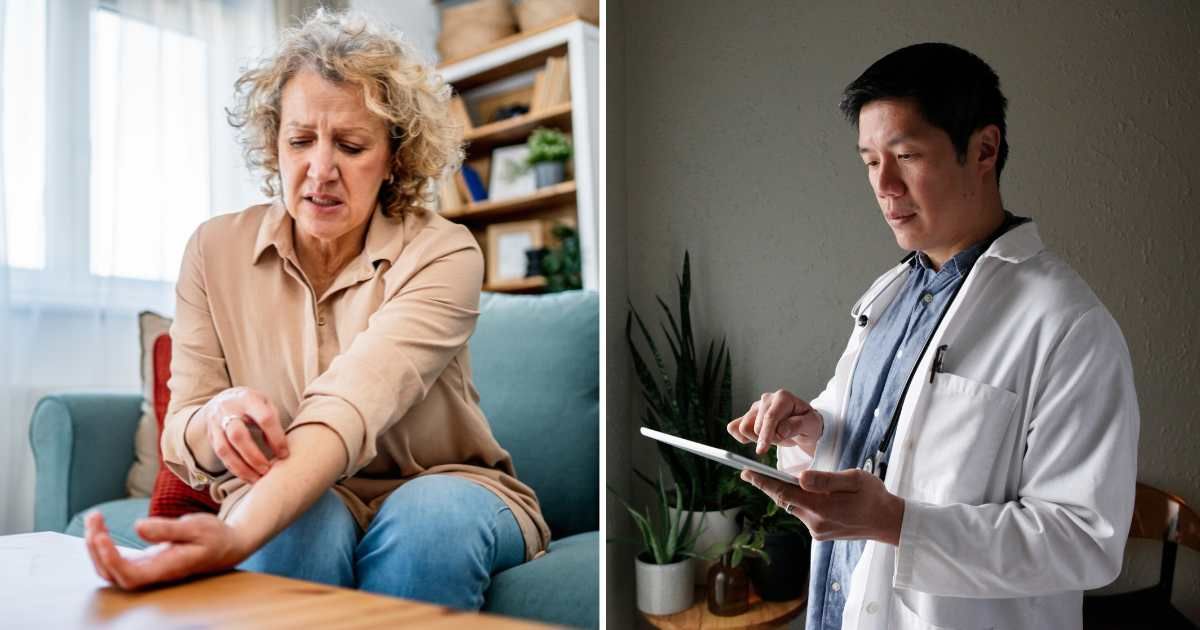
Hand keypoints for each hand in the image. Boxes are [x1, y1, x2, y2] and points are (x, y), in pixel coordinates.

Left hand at [83, 511, 251, 589]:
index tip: (101, 535)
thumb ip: (167, 529)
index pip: (129, 575)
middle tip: (95, 518)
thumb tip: (137, 527)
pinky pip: (115, 561)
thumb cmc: (214, 536)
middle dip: (96, 549)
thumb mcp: (196, 526)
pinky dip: (102, 546)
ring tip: (95, 519)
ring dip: (95, 547)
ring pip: (110, 570)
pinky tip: (101, 528)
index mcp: (167, 568)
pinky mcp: (144, 562)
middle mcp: (153, 574)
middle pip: (112, 575)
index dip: (110, 559)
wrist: (227, 546)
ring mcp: (147, 570)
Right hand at [198, 387, 289, 481]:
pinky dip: (234, 469)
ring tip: (258, 479)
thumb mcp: (266, 404)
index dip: (276, 438)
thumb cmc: (253, 404)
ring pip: (225, 449)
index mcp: (248, 399)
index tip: (284, 454)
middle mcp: (228, 410)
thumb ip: (273, 423)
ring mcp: (216, 423)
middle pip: (238, 436)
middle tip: (268, 469)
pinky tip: (247, 477)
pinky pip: (220, 456)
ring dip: (242, 468)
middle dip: (254, 456)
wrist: (224, 399)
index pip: (264, 418)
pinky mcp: (210, 436)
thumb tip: (278, 449)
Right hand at [727, 389, 822, 455]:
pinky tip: (757, 439)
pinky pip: (735, 428)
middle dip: (766, 438)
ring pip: (743, 427)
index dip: (765, 434)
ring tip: (773, 437)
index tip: (762, 450)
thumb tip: (780, 430)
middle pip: (755, 425)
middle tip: (782, 440)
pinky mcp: (748, 416)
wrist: (803, 425)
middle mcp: (767, 399)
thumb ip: (796, 426)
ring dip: (757, 438)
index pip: (769, 417)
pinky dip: (742, 437)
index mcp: (782, 397)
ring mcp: (756, 407)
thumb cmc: (808, 423)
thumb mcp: (811, 425)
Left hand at [740, 468, 905, 544]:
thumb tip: (800, 477)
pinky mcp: (820, 533)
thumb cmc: (873, 496)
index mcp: (823, 507)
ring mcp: (817, 531)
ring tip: (775, 477)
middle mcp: (815, 522)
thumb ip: (826, 479)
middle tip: (749, 472)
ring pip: (794, 507)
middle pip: (785, 500)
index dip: (763, 482)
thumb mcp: (854, 479)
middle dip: (769, 486)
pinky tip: (804, 492)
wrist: (889, 523)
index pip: (785, 493)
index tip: (745, 472)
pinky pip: (804, 513)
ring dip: (787, 493)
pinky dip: (801, 501)